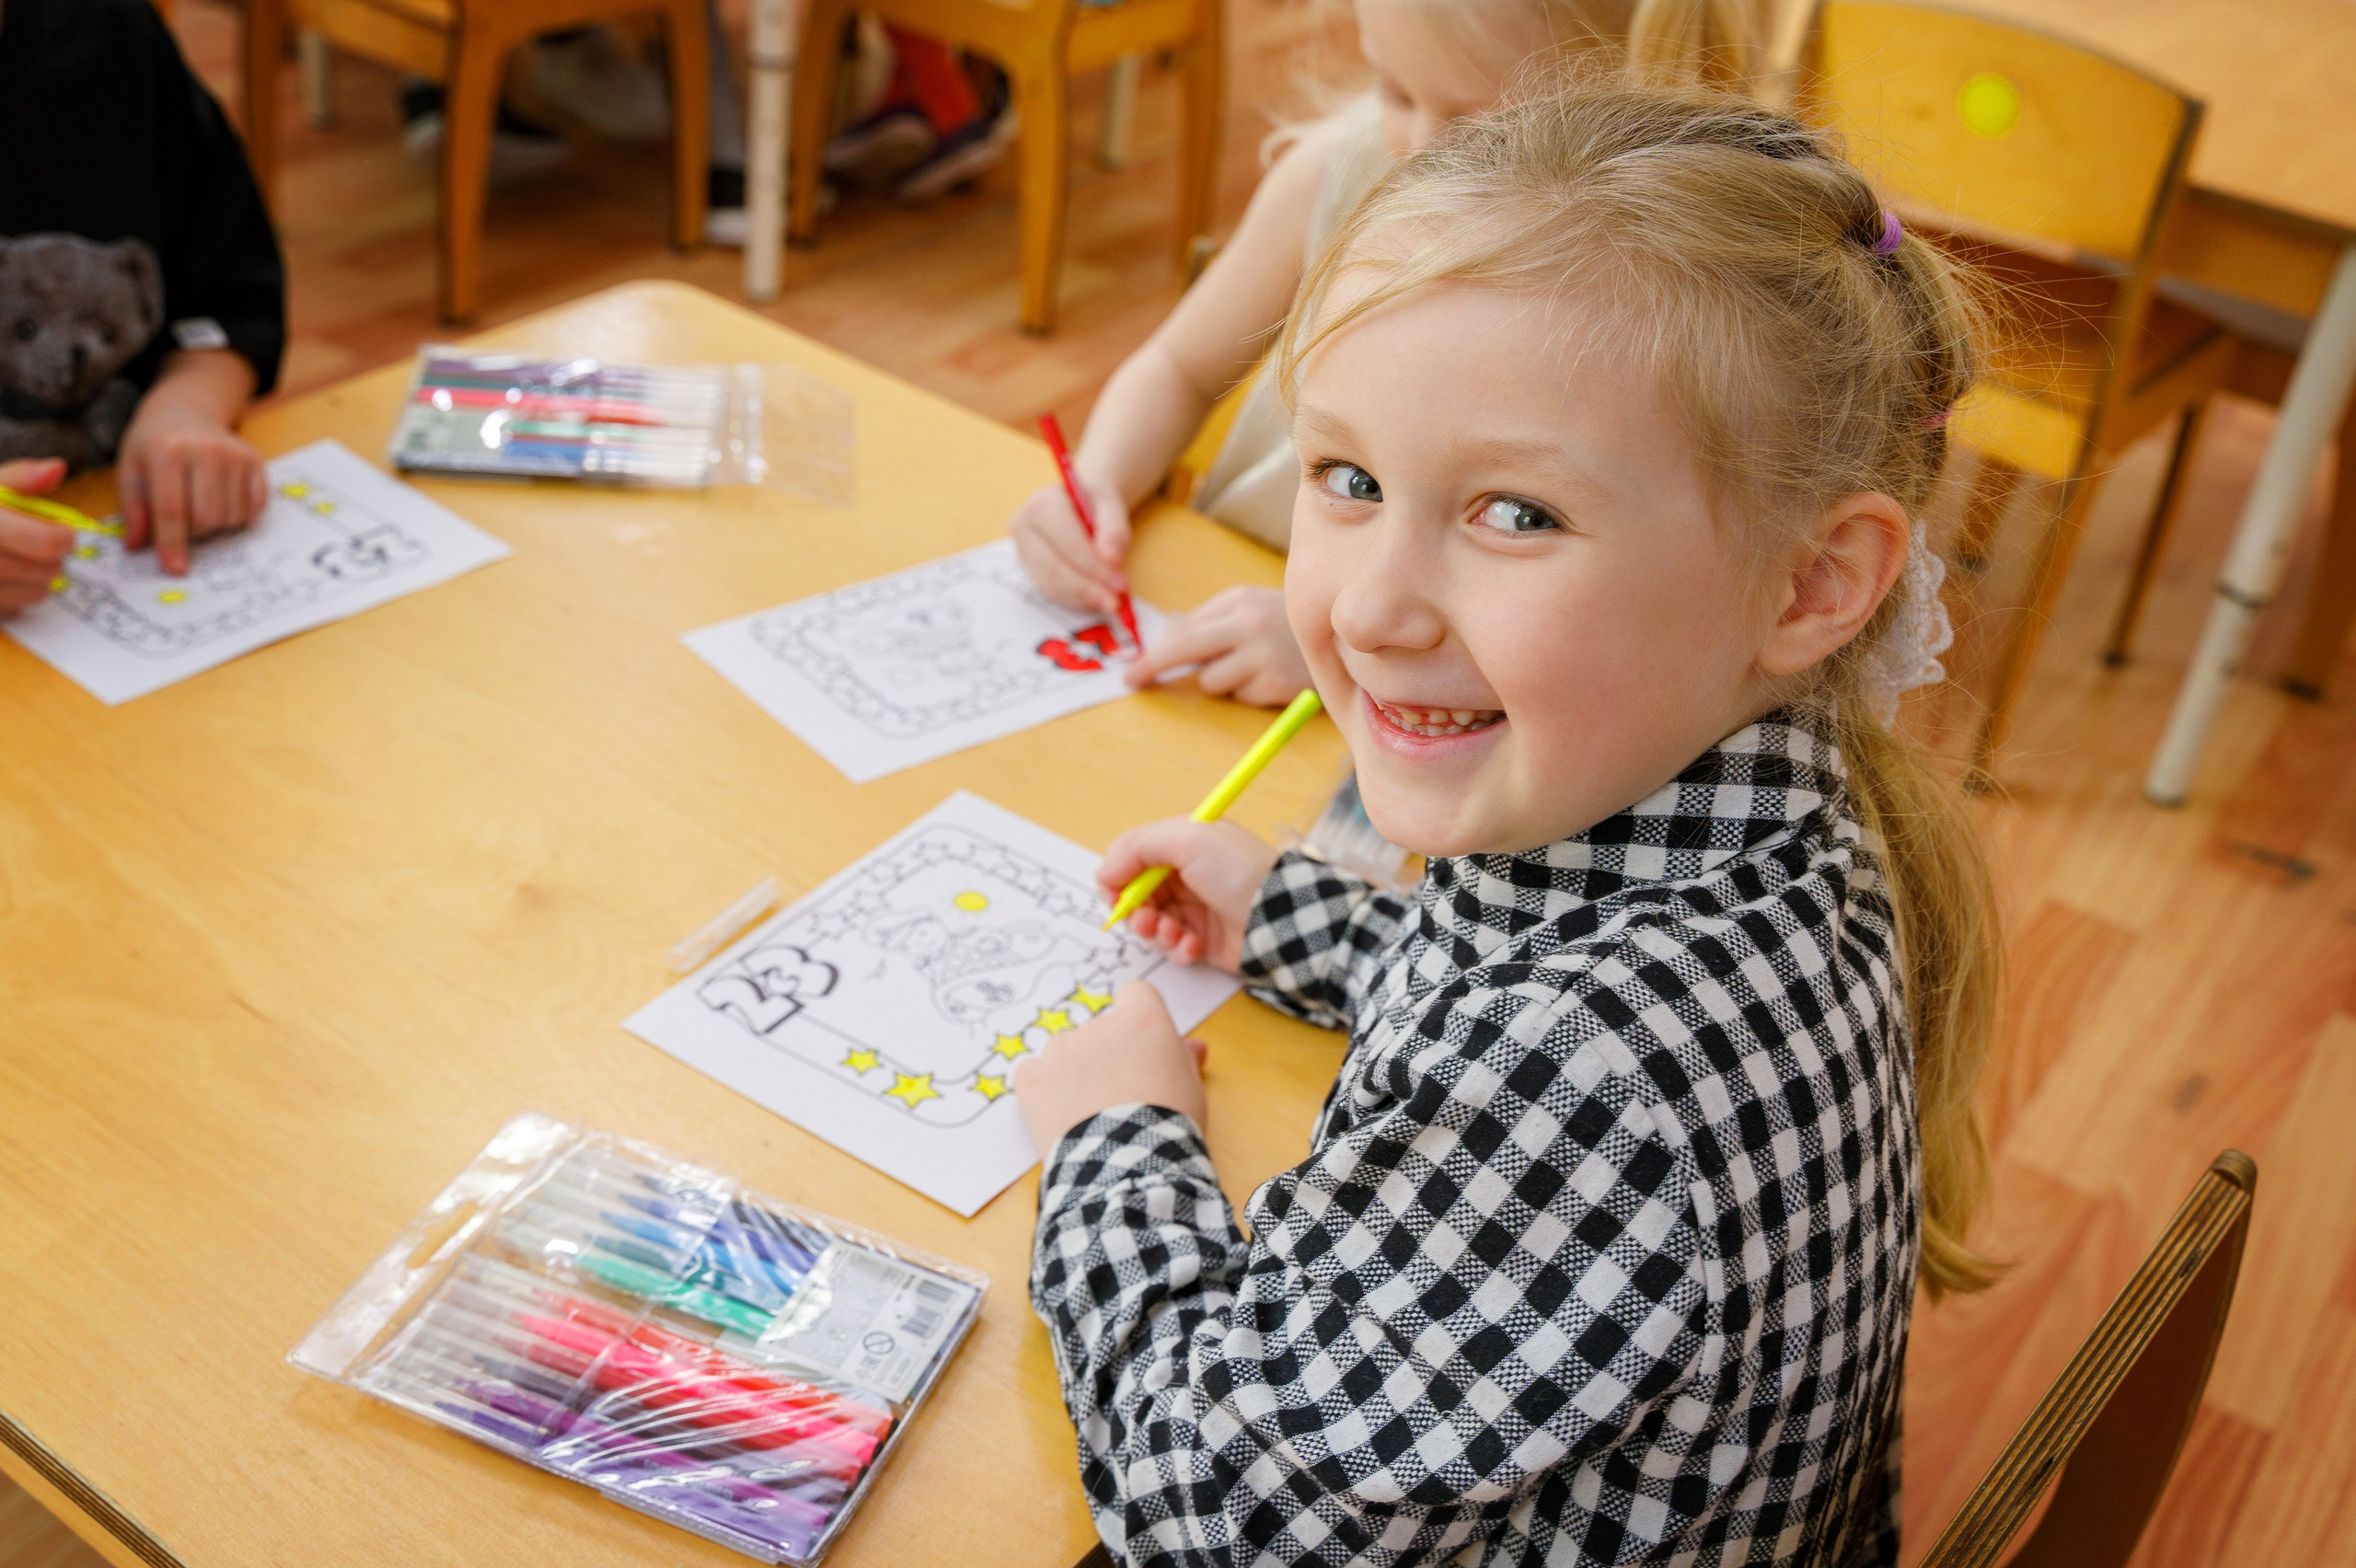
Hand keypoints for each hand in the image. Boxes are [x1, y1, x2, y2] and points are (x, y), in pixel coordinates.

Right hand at [0, 458, 74, 614]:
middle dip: (53, 556)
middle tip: (39, 544)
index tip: (61, 530)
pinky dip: (17, 594)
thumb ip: (19, 477)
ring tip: (16, 558)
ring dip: (38, 577)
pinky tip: (1, 578)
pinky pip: (17, 607)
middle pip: (48, 570)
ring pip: (38, 592)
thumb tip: (56, 469)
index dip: (63, 536)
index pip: (46, 542)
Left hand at [117, 385, 267, 575]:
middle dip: (194, 532)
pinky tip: (222, 500)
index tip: (175, 568)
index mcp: (167, 451)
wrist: (185, 411)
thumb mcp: (130, 470)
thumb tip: (137, 546)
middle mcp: (206, 450)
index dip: (172, 544)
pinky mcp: (255, 461)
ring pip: (232, 517)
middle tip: (182, 522)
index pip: (172, 510)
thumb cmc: (153, 445)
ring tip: (200, 505)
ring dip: (216, 525)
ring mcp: (235, 455)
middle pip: (207, 518)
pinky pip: (254, 508)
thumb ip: (133, 509)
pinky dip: (238, 515)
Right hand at [1009, 469, 1132, 616]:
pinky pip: (1051, 590)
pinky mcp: (1029, 569)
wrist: (1077, 500)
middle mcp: (1024, 528)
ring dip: (1082, 598)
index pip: (1067, 542)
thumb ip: (1114, 529)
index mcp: (1042, 504)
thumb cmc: (1092, 500)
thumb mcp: (1110, 505)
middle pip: (1053, 567)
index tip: (1120, 583)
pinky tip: (1096, 599)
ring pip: (1050, 584)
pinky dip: (1076, 599)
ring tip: (1109, 601)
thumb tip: (1112, 559)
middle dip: (1087, 588)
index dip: (1093, 566)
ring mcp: (1023, 551)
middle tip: (1115, 601)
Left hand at [1015, 982, 1208, 1151]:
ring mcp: (1060, 1051)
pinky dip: (1043, 1089)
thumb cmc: (1169, 1128)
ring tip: (1092, 1113)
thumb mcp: (1192, 1090)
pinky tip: (1061, 1113)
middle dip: (1109, 1053)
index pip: (1136, 994)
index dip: (1139, 1018)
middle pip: (1101, 1027)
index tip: (1141, 1045)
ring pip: (1067, 1051)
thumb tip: (1193, 1046)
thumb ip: (1184, 1059)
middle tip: (1122, 1093)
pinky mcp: (1032, 1080)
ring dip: (1076, 1071)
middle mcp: (1097, 1026)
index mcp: (1142, 1021)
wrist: (1129, 1168)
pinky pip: (1033, 1073)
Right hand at [1098, 819, 1279, 970]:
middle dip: (1135, 910)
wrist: (1278, 917)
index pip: (1132, 858)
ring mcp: (1193, 909)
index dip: (1118, 877)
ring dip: (1154, 930)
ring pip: (1150, 923)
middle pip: (1136, 894)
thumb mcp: (1187, 838)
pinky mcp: (1201, 940)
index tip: (1116, 893)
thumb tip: (1104, 872)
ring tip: (1173, 932)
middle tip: (1147, 918)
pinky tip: (1193, 945)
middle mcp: (1185, 875)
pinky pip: (1172, 948)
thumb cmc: (1237, 871)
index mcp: (1182, 845)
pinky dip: (1177, 948)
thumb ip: (1137, 846)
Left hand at [1125, 586, 1310, 706]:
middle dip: (1156, 666)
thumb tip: (1168, 629)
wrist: (1343, 638)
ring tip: (1246, 669)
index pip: (1184, 630)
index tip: (1131, 672)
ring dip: (1218, 681)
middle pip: (1187, 649)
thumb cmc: (1286, 623)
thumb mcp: (1248, 609)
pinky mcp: (1278, 683)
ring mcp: (1265, 655)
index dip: (1154, 653)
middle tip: (1133, 681)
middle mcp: (1250, 625)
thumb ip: (1208, 619)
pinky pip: (1239, 697)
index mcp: (1238, 602)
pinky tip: (1266, 679)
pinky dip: (1245, 693)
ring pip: (1211, 681)